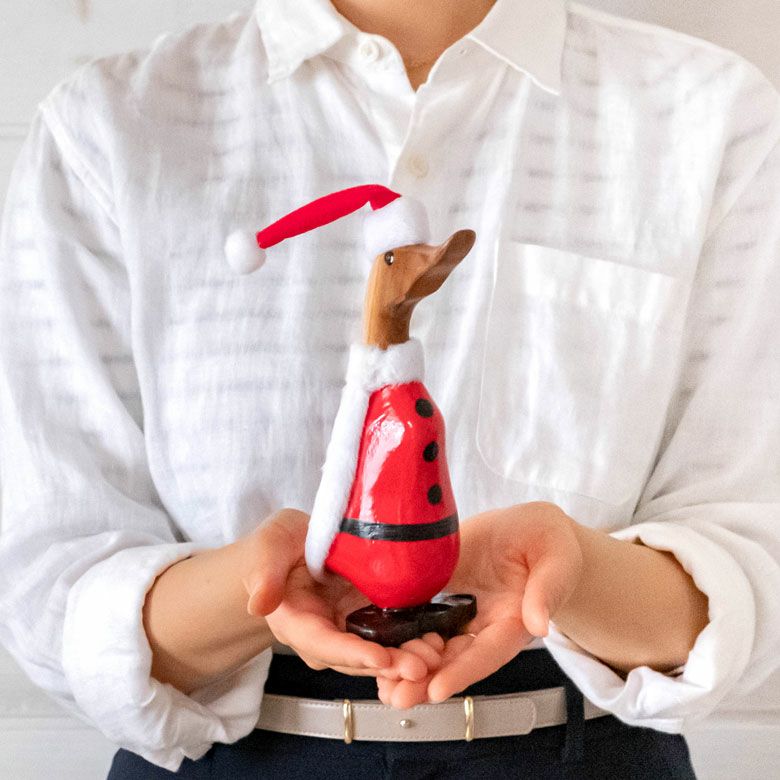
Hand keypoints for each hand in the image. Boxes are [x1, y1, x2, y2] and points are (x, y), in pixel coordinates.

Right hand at [241, 508, 440, 681]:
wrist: (296, 544)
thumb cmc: (281, 543)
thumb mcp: (271, 546)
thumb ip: (265, 571)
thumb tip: (259, 603)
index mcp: (297, 622)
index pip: (325, 643)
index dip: (353, 653)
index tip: (382, 659)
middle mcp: (325, 636)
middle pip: (357, 658)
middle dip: (390, 664)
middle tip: (424, 664)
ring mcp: (348, 631)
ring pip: (378, 653)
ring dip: (407, 658)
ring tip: (438, 655)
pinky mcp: (368, 621)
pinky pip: (391, 637)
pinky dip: (413, 640)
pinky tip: (439, 639)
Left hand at [376, 502, 583, 707]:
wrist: (529, 530)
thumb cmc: (550, 544)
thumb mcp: (558, 561)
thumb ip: (548, 590)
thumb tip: (539, 622)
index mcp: (514, 622)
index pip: (488, 652)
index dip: (462, 672)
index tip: (436, 690)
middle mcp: (484, 624)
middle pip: (454, 658)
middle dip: (425, 680)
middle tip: (396, 696)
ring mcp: (461, 610)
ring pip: (433, 642)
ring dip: (407, 663)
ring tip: (381, 683)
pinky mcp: (442, 591)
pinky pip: (420, 612)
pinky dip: (400, 630)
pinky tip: (376, 641)